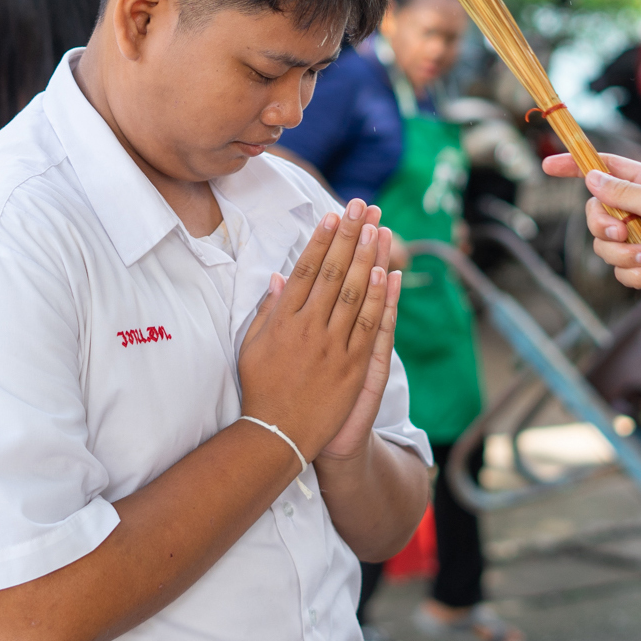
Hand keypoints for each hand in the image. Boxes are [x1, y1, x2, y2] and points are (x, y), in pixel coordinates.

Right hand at [238, 199, 394, 459]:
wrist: (279, 434)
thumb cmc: (262, 388)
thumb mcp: (253, 346)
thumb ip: (267, 310)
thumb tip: (278, 277)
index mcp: (284, 319)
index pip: (307, 269)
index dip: (322, 239)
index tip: (332, 214)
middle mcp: (309, 327)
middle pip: (335, 271)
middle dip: (350, 235)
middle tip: (362, 206)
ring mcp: (333, 345)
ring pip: (356, 292)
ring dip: (369, 256)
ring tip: (379, 227)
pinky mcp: (353, 365)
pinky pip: (370, 325)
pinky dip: (381, 298)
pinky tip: (388, 273)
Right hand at [544, 152, 640, 352]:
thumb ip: (624, 193)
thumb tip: (591, 178)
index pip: (604, 167)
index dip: (575, 165)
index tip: (547, 166)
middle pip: (596, 213)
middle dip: (606, 228)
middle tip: (625, 234)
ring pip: (605, 247)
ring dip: (629, 257)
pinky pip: (620, 271)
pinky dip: (640, 276)